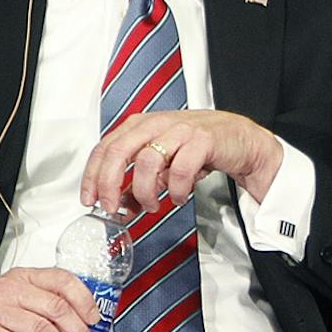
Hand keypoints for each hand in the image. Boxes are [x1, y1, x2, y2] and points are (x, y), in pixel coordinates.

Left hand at [81, 109, 284, 215]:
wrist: (241, 141)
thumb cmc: (201, 148)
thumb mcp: (164, 165)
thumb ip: (140, 183)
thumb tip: (120, 205)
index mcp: (141, 125)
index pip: (105, 148)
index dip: (93, 175)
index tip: (90, 199)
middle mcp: (157, 123)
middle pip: (118, 151)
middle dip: (110, 184)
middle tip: (112, 208)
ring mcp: (179, 129)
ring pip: (147, 161)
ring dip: (146, 191)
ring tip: (155, 206)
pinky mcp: (203, 140)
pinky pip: (181, 169)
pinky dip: (176, 189)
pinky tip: (178, 197)